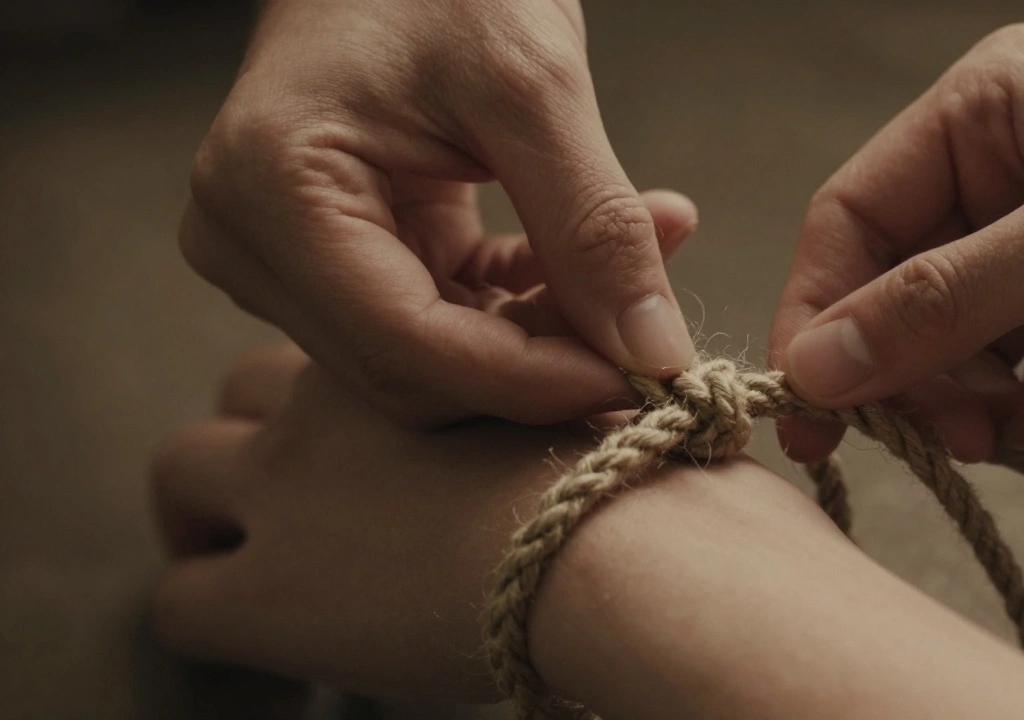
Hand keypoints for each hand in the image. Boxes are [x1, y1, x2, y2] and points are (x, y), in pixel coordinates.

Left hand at [149, 344, 602, 702]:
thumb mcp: (609, 379)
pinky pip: (184, 604)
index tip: (381, 435)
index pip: (338, 340)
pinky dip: (212, 613)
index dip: (349, 389)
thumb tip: (662, 241)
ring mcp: (286, 493)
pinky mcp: (266, 597)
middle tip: (316, 485)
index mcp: (408, 350)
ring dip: (211, 510)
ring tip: (268, 553)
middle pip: (245, 388)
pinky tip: (270, 633)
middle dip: (268, 429)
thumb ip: (590, 337)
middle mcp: (327, 406)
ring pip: (183, 473)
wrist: (606, 540)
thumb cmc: (636, 470)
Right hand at [181, 0, 697, 427]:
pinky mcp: (335, 256)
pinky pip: (439, 323)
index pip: (408, 345)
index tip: (644, 381)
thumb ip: (592, 225)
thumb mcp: (531, 83)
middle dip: (541, 368)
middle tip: (650, 341)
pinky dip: (522, 309)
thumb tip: (652, 353)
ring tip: (637, 273)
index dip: (533, 381)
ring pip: (433, 361)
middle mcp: (253, 243)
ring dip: (543, 338)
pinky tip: (591, 270)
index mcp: (272, 192)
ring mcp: (287, 257)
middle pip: (414, 372)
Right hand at [771, 24, 1023, 477]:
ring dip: (996, 413)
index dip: (819, 312)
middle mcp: (1004, 183)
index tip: (811, 409)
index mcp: (988, 114)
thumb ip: (942, 302)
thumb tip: (812, 368)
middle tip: (962, 439)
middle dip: (927, 379)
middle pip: (898, 301)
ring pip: (958, 361)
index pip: (853, 218)